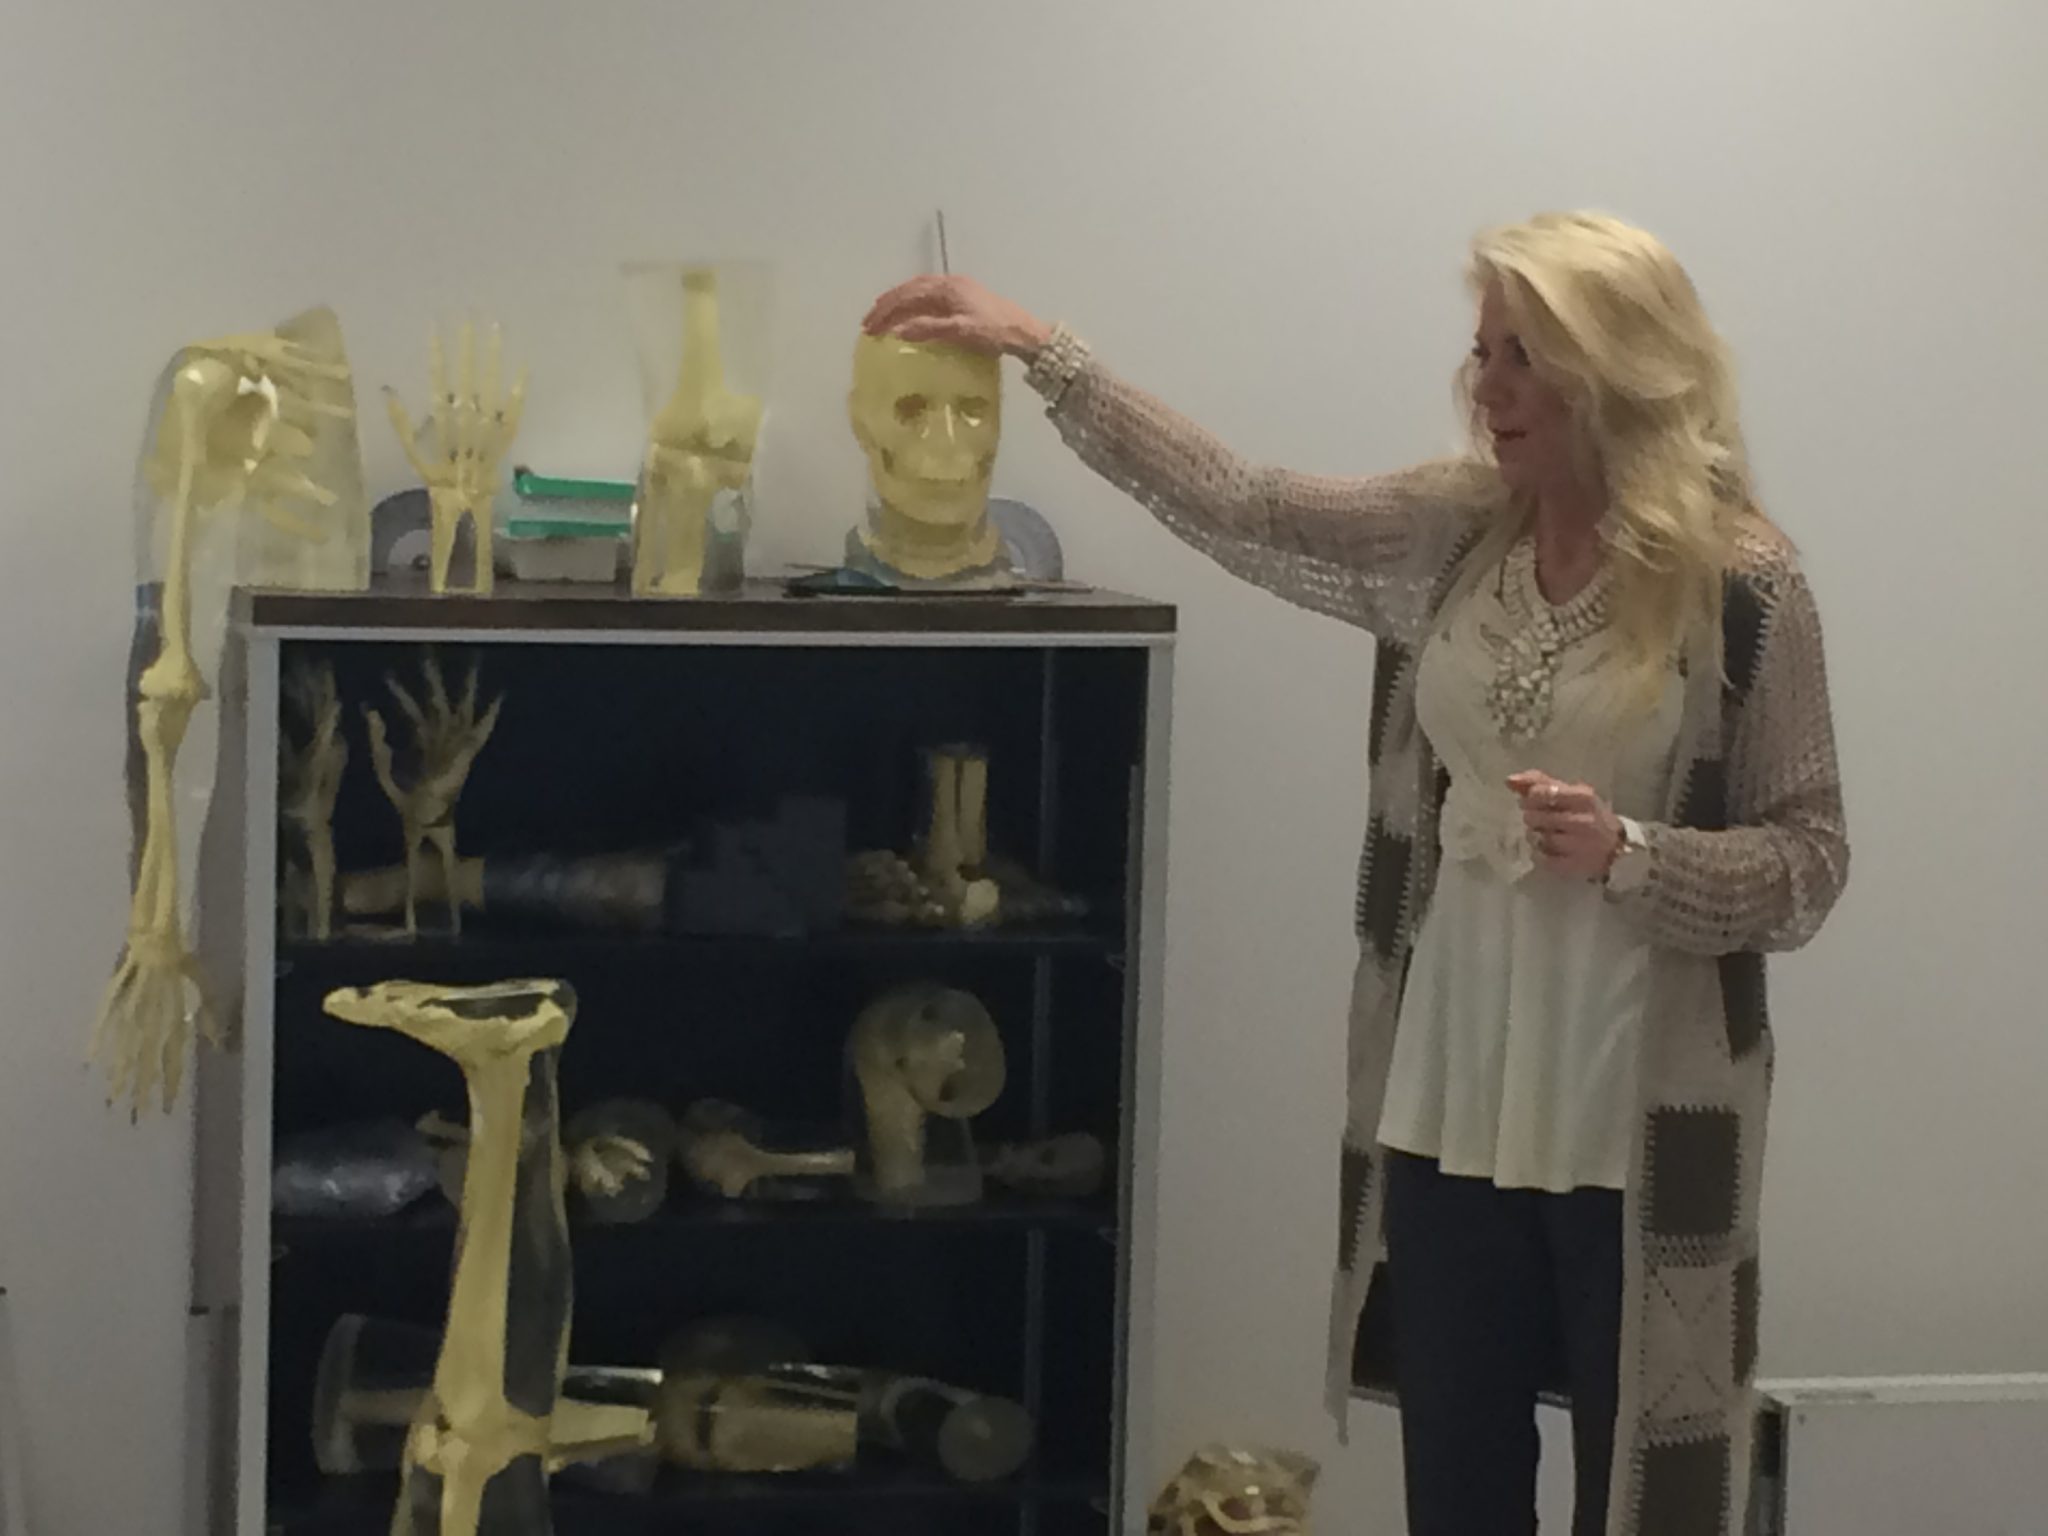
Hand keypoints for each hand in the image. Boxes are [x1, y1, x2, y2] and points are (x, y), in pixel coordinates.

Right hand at [862, 274, 1052, 358]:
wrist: (1024, 332)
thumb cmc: (994, 332)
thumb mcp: (960, 332)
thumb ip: (929, 329)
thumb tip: (898, 331)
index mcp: (947, 287)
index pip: (907, 295)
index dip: (886, 310)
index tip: (869, 326)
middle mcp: (949, 283)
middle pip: (910, 290)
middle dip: (887, 305)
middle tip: (869, 323)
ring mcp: (957, 289)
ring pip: (919, 291)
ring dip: (898, 303)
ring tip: (883, 317)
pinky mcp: (963, 297)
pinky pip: (929, 297)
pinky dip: (913, 305)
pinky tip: (910, 316)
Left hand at [1507, 770, 1623, 880]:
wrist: (1617, 849)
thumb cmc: (1588, 815)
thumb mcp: (1571, 793)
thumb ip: (1540, 782)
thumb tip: (1510, 780)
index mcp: (1583, 797)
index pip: (1540, 793)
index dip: (1530, 797)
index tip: (1535, 801)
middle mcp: (1582, 820)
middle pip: (1533, 816)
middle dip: (1532, 816)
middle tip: (1542, 819)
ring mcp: (1578, 845)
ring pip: (1535, 837)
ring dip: (1535, 835)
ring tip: (1547, 833)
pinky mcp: (1572, 866)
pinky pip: (1539, 858)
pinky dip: (1539, 854)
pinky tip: (1549, 850)